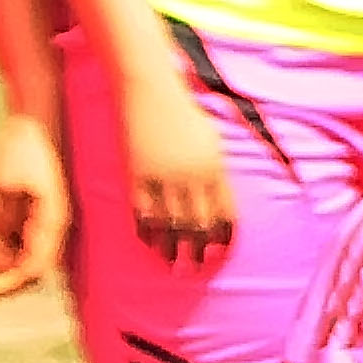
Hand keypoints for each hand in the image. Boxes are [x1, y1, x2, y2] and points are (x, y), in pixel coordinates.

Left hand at [0, 115, 64, 298]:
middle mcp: (49, 228)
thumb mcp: (7, 185)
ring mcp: (38, 222)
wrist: (31, 125)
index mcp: (52, 224)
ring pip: (12, 251)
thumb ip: (7, 220)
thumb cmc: (24, 150)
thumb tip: (4, 247)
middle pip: (22, 266)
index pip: (31, 270)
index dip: (5, 286)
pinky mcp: (27, 214)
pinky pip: (7, 234)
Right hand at [125, 77, 238, 269]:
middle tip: (196, 269)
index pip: (223, 212)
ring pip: (170, 222)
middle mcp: (191, 176)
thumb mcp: (211, 141)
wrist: (153, 94)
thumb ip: (215, 172)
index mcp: (214, 168)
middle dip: (198, 249)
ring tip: (173, 265)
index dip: (222, 236)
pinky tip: (149, 244)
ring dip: (172, 247)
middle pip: (197, 223)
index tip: (219, 253)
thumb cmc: (186, 115)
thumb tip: (219, 201)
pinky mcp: (139, 175)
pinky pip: (143, 210)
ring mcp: (163, 177)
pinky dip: (146, 230)